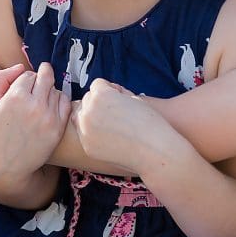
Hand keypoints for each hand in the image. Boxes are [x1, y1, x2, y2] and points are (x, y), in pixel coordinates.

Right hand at [0, 62, 70, 197]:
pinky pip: (66, 104)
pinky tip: (50, 106)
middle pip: (46, 76)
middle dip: (42, 75)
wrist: (4, 167)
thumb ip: (0, 79)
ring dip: (50, 90)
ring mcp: (48, 117)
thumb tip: (20, 67)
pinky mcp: (58, 129)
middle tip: (40, 79)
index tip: (22, 86)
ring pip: (56, 89)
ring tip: (40, 99)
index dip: (25, 78)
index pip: (28, 74)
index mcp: (15, 97)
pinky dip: (60, 101)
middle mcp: (34, 105)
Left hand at [73, 78, 188, 174]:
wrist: (154, 151)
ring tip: (112, 124)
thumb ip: (114, 92)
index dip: (110, 90)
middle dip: (99, 103)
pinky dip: (93, 133)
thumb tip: (101, 92)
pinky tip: (110, 137)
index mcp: (101, 96)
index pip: (96, 85)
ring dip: (92, 116)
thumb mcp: (133, 97)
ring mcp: (85, 131)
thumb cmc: (148, 122)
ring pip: (81, 116)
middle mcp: (89, 112)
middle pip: (87, 99)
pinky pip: (84, 133)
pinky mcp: (87, 146)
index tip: (121, 100)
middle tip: (117, 113)